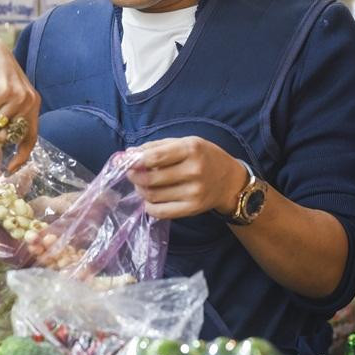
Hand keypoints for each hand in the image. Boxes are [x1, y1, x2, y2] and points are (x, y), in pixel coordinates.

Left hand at [126, 137, 248, 219]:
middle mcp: (193, 171)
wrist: (229, 181)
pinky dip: (149, 206)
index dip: (135, 161)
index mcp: (191, 149)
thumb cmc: (204, 157)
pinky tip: (149, 200)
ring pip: (153, 195)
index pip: (155, 157)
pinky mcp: (192, 209)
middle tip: (131, 173)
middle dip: (134, 176)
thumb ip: (157, 147)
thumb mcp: (185, 143)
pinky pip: (160, 212)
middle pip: (151, 178)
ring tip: (141, 184)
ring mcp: (194, 192)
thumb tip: (128, 153)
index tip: (126, 162)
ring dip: (140, 190)